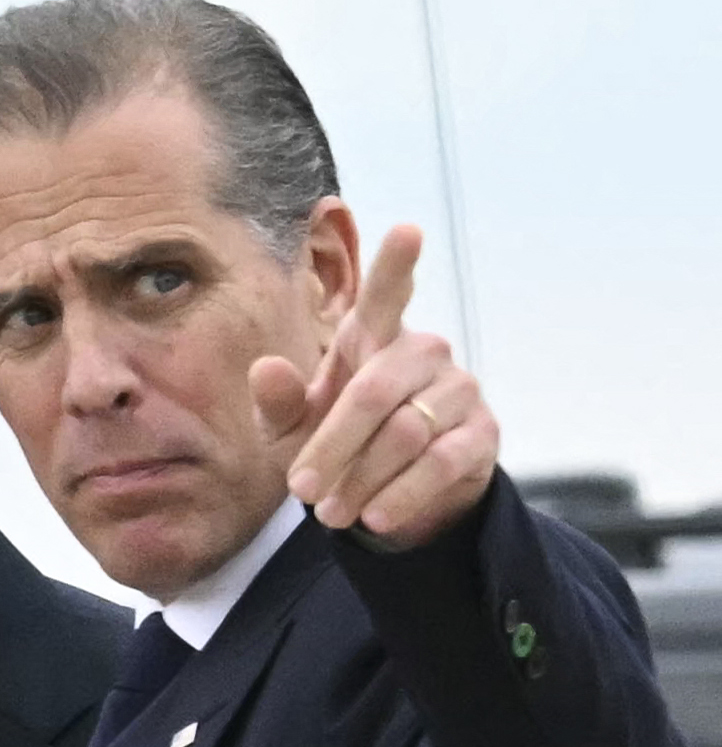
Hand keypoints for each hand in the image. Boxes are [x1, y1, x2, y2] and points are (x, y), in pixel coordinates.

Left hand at [249, 225, 497, 549]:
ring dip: (361, 480)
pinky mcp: (482, 433)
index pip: (387, 294)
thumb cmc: (337, 442)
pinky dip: (400, 495)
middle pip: (373, 394)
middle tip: (300, 492)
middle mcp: (422, 352)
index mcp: (373, 336)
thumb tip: (264, 369)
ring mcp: (458, 390)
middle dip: (331, 448)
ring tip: (331, 514)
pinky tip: (375, 517)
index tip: (408, 230)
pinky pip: (440, 463)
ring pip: (405, 433)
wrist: (391, 494)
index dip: (397, 264)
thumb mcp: (295, 428)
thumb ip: (278, 402)